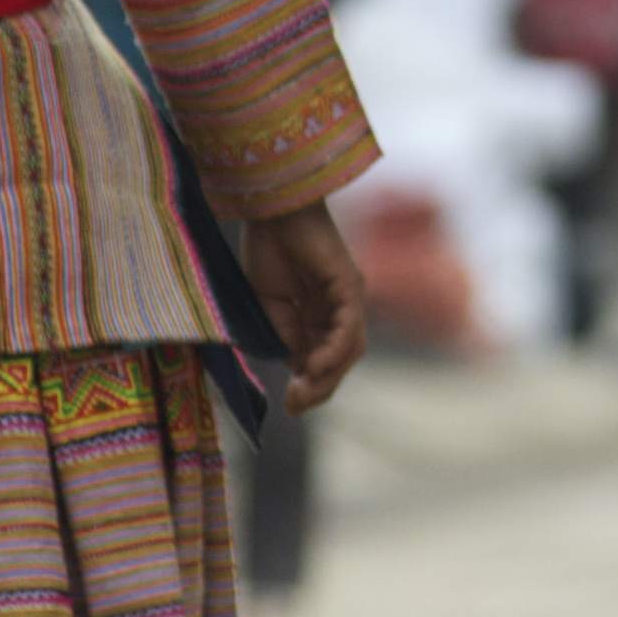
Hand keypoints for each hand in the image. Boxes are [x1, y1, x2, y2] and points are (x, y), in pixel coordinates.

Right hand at [239, 201, 368, 411]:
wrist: (271, 210)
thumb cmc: (268, 247)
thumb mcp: (270, 303)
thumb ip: (284, 333)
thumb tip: (296, 365)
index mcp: (320, 314)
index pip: (323, 358)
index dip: (310, 384)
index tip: (290, 405)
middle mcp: (340, 308)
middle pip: (340, 359)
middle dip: (320, 387)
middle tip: (295, 406)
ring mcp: (348, 297)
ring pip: (350, 348)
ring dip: (329, 374)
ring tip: (304, 391)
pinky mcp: (349, 285)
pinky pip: (349, 326)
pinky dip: (335, 349)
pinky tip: (315, 365)